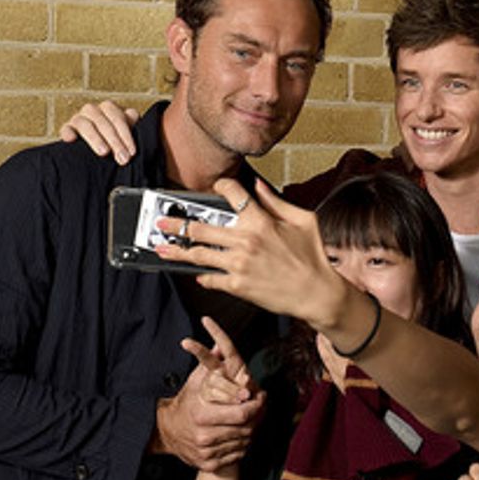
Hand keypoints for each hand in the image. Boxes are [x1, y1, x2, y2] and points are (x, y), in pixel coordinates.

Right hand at [59, 101, 139, 163]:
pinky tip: (72, 140)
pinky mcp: (66, 129)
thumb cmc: (113, 141)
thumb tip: (134, 115)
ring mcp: (78, 118)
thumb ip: (131, 124)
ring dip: (95, 138)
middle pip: (103, 122)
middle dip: (114, 141)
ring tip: (104, 152)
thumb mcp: (124, 134)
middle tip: (122, 158)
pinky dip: (68, 132)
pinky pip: (65, 128)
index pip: (118, 118)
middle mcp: (92, 110)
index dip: (126, 136)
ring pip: (85, 124)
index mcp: (108, 108)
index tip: (132, 152)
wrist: (98, 151)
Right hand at [153, 317, 265, 470]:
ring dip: (252, 430)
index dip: (257, 404)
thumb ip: (211, 365)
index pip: (242, 413)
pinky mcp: (208, 464)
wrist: (166, 431)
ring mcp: (206, 453)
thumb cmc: (187, 401)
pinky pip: (236, 455)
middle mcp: (203, 436)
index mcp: (202, 415)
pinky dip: (242, 444)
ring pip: (244, 442)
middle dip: (257, 417)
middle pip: (246, 429)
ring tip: (251, 418)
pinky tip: (240, 433)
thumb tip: (221, 346)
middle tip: (261, 407)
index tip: (261, 396)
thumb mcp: (196, 381)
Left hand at [154, 179, 349, 330]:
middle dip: (176, 223)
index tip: (214, 188)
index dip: (220, 186)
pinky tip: (196, 273)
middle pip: (200, 228)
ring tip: (162, 248)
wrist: (317, 293)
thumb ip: (277, 201)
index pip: (232, 194)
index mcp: (261, 221)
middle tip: (161, 221)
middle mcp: (245, 241)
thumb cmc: (313, 257)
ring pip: (198, 254)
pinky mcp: (238, 285)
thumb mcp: (303, 221)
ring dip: (176, 251)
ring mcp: (239, 264)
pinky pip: (211, 279)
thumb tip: (258, 185)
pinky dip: (202, 276)